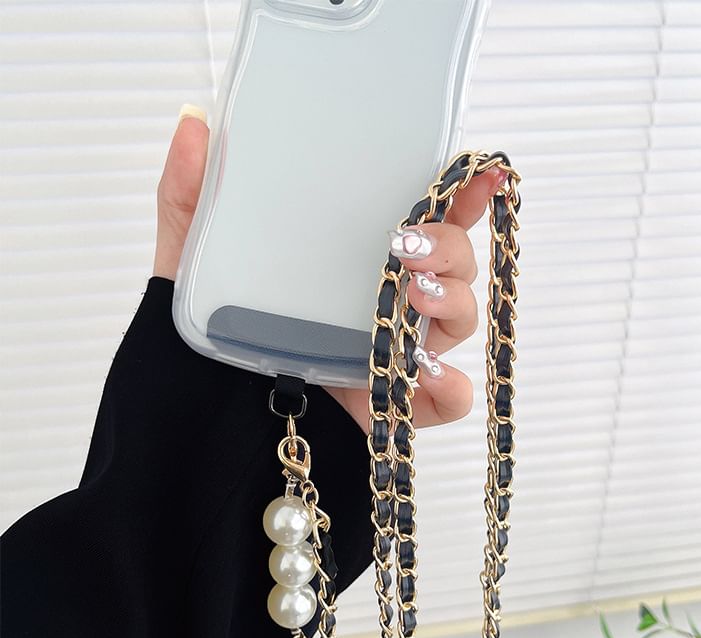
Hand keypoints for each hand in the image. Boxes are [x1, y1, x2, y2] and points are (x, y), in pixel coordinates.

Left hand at [154, 106, 503, 433]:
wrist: (205, 422)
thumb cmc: (205, 340)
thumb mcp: (191, 265)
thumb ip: (191, 198)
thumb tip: (194, 122)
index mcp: (356, 261)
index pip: (422, 220)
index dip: (458, 195)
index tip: (479, 172)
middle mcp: (386, 301)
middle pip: (454, 264)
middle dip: (451, 246)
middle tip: (410, 244)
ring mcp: (395, 352)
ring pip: (459, 318)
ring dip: (453, 300)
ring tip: (416, 292)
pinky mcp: (394, 403)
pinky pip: (449, 398)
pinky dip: (451, 385)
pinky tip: (424, 372)